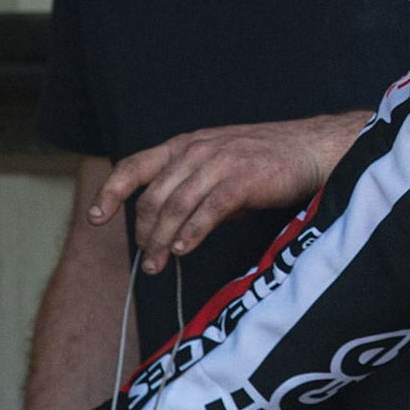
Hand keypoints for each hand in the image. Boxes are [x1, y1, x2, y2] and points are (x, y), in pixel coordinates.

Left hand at [89, 111, 372, 272]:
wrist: (312, 149)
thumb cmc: (267, 162)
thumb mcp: (220, 167)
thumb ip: (193, 191)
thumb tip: (173, 230)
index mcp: (185, 145)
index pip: (135, 166)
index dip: (112, 192)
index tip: (97, 217)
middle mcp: (197, 151)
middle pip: (154, 196)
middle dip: (143, 232)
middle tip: (145, 261)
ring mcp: (220, 163)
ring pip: (176, 206)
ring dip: (162, 240)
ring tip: (158, 264)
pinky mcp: (243, 180)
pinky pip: (207, 210)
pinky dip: (192, 233)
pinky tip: (184, 249)